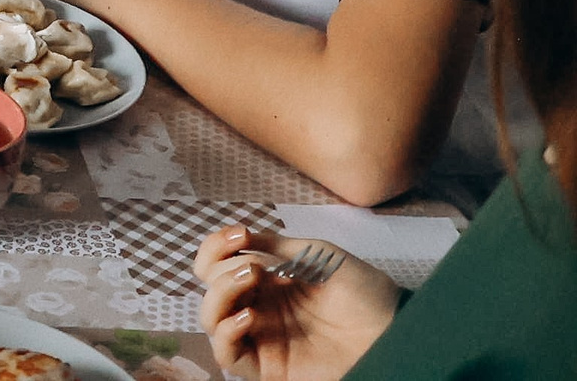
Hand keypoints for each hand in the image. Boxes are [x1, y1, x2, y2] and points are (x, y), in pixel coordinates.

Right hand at [196, 227, 399, 379]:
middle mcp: (258, 307)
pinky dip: (226, 332)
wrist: (393, 327)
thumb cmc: (364, 290)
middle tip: (255, 266)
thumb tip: (238, 236)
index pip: (217, 264)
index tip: (238, 235)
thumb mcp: (317, 253)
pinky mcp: (270, 366)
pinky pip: (227, 354)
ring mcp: (262, 337)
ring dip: (220, 295)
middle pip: (209, 288)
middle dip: (222, 269)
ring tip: (251, 280)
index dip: (215, 247)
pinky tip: (249, 315)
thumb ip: (275, 245)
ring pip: (210, 319)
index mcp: (266, 281)